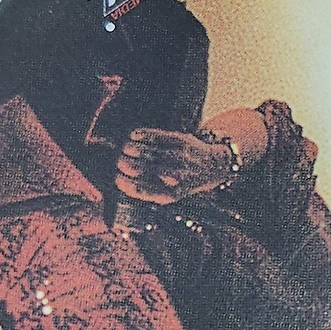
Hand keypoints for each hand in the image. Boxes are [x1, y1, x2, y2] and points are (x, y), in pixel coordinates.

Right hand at [115, 128, 238, 203]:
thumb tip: (120, 183)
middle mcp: (178, 176)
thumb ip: (148, 190)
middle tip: (119, 162)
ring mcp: (180, 158)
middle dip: (130, 165)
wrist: (213, 166)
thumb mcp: (171, 193)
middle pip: (148, 170)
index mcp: (172, 194)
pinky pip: (160, 137)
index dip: (129, 184)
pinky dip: (145, 135)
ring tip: (125, 149)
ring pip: (153, 153)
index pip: (146, 190)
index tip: (117, 178)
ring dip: (136, 149)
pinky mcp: (182, 141)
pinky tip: (134, 135)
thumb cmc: (183, 182)